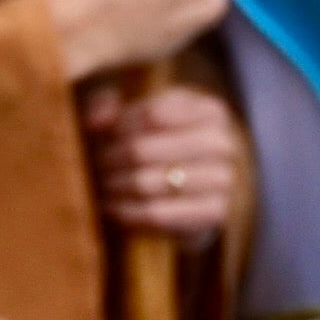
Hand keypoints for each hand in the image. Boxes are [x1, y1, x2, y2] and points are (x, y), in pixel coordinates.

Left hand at [86, 81, 241, 243]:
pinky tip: (112, 206)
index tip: (104, 134)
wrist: (194, 189)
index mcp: (210, 111)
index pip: (151, 115)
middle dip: (110, 159)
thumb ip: (107, 105)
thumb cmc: (156, 140)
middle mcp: (223, 143)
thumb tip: (96, 122)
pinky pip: (156, 214)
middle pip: (141, 150)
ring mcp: (223, 179)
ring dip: (114, 186)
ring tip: (103, 184)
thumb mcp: (134, 114)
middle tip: (98, 164)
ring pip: (145, 183)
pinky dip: (126, 212)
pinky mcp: (214, 212)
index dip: (119, 127)